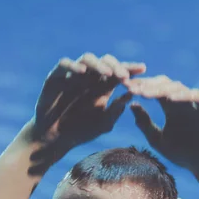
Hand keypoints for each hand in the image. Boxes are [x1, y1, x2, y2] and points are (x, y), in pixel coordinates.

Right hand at [29, 54, 145, 167]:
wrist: (54, 139)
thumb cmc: (80, 132)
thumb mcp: (103, 124)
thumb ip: (115, 111)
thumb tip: (130, 95)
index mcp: (103, 86)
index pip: (119, 72)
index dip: (130, 69)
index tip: (143, 69)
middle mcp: (89, 77)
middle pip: (105, 62)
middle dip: (117, 67)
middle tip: (125, 76)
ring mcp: (72, 75)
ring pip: (87, 59)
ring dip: (99, 65)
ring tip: (107, 74)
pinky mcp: (55, 76)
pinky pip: (64, 64)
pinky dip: (73, 66)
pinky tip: (83, 73)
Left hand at [124, 76, 198, 185]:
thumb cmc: (183, 154)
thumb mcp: (158, 140)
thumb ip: (145, 124)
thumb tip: (131, 104)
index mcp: (170, 107)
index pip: (153, 90)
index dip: (139, 87)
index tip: (123, 88)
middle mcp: (183, 101)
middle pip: (163, 85)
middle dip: (147, 85)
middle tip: (131, 86)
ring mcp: (197, 103)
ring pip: (177, 88)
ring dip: (160, 90)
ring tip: (145, 93)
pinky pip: (196, 97)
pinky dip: (183, 96)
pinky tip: (169, 99)